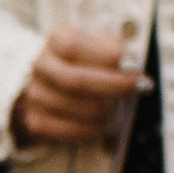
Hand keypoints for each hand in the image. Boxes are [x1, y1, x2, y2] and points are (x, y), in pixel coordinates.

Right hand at [15, 28, 142, 148]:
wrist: (53, 84)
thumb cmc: (86, 63)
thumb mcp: (100, 46)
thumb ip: (115, 51)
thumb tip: (130, 65)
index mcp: (57, 41)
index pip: (75, 47)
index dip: (107, 58)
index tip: (136, 69)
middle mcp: (41, 66)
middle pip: (75, 80)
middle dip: (113, 87)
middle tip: (139, 90)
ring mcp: (34, 94)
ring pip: (75, 108)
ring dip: (103, 112)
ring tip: (114, 109)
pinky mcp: (35, 120)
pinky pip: (67, 131)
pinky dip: (89, 130)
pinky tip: (98, 125)